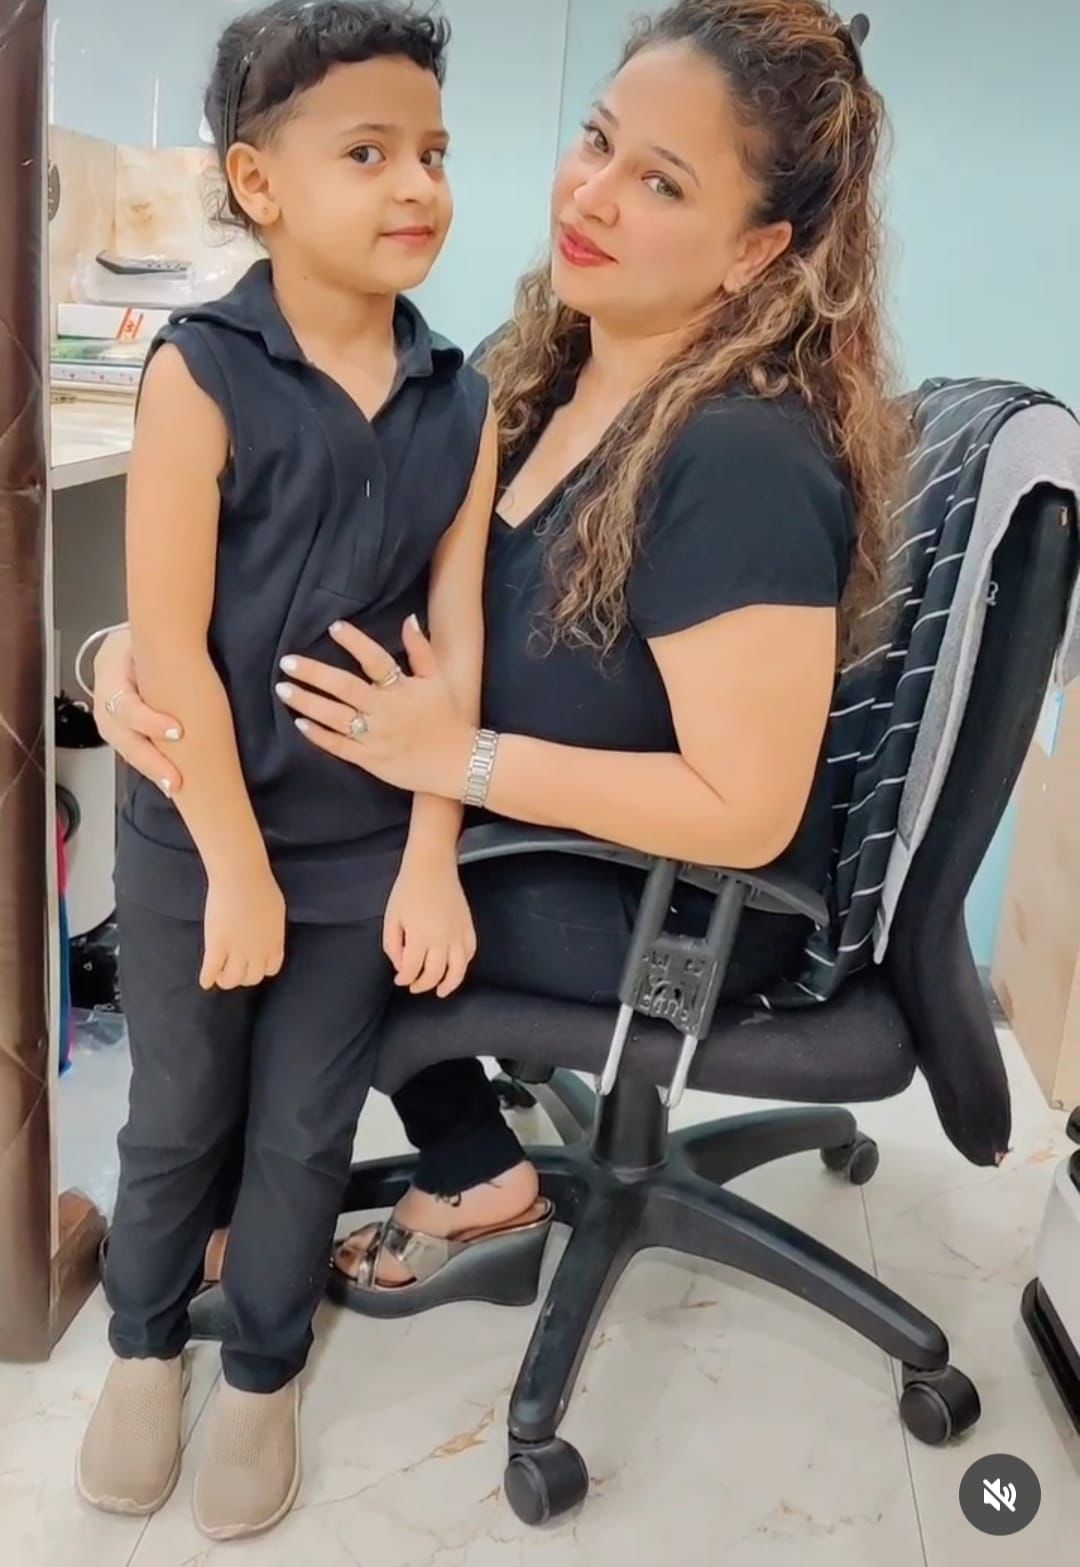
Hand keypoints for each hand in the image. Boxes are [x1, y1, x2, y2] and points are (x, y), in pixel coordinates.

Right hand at [92, 629, 184, 795]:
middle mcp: (105, 698)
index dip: (148, 721)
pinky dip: (151, 766)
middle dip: (149, 760)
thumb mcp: (147, 638)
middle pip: (121, 736)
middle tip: (176, 780)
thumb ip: (161, 653)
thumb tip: (192, 665)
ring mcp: (109, 716)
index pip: (124, 704)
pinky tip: (170, 782)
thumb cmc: (145, 637)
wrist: (129, 641)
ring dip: (151, 769)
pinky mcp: (119, 728)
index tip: (178, 731)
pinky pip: (133, 750)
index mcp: (110, 670)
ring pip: (125, 748)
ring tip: (175, 787)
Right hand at [201, 863, 285, 990]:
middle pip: (252, 977)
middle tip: (232, 971)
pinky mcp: (217, 946)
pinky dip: (207, 978)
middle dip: (243, 977)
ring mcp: (237, 951)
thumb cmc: (260, 886)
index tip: (252, 966)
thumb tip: (267, 934)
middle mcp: (258, 952)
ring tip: (219, 977)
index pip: (271, 968)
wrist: (241, 878)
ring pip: (232, 979)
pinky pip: (211, 970)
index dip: (260, 969)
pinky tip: (204, 981)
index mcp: (274, 942)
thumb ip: (271, 928)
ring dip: (225, 980)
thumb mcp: (275, 911)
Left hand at [275, 616, 474, 800]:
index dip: (355, 643)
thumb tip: (408, 619)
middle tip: (287, 661)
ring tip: (283, 689)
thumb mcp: (438, 680)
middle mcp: (385, 711)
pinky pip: (339, 746)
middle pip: (345, 688)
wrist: (456, 763)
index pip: (376, 660)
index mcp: (402, 689)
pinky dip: (319, 736)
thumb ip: (420, 650)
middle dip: (314, 674)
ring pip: (335, 717)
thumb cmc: (446, 718)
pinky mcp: (369, 759)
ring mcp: (375, 737)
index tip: (334, 627)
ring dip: (307, 702)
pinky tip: (300, 723)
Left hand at [384, 851, 476, 996]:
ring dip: (449, 984)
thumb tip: (402, 965)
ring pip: (458, 969)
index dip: (404, 979)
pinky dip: (464, 964)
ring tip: (440, 991)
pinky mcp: (468, 926)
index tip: (399, 980)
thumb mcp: (391, 917)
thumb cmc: (407, 890)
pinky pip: (470, 952)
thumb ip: (393, 945)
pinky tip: (456, 968)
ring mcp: (458, 934)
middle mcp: (442, 940)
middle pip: (435, 974)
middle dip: (422, 984)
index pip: (412, 970)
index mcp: (420, 937)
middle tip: (414, 986)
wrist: (432, 866)